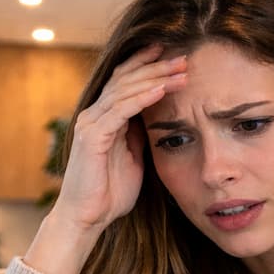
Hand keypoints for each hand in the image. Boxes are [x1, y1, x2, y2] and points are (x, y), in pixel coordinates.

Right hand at [50, 43, 187, 232]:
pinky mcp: (92, 138)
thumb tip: (156, 118)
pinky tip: (161, 90)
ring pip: (125, 90)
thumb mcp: (133, 157)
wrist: (88, 218)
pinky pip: (120, 111)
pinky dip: (142, 98)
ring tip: (181, 72)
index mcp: (104, 117)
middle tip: (184, 58)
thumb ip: (139, 135)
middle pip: (126, 79)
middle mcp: (94, 115)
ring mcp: (91, 124)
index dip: (146, 64)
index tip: (172, 54)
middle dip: (156, 66)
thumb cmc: (109, 191)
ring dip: (155, 79)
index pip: (124, 80)